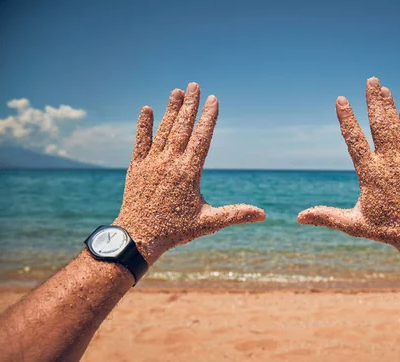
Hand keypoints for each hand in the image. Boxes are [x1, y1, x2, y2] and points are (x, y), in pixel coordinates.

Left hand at [114, 82, 265, 264]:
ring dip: (170, 109)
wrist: (139, 237)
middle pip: (182, 127)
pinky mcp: (136, 167)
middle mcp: (170, 162)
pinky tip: (146, 109)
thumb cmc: (175, 231)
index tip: (213, 100)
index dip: (208, 118)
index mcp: (188, 172)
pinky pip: (140, 141)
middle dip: (190, 105)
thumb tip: (263, 214)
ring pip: (163, 130)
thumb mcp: (208, 223)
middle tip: (195, 85)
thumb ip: (235, 214)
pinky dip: (144, 125)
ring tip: (177, 91)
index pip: (201, 138)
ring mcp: (151, 163)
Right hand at [297, 77, 399, 263]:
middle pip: (380, 125)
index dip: (347, 119)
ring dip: (389, 107)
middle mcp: (389, 163)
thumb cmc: (386, 230)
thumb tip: (298, 217)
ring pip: (396, 128)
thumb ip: (326, 216)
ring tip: (385, 88)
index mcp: (370, 174)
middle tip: (371, 80)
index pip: (355, 140)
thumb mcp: (353, 225)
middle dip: (374, 101)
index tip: (341, 100)